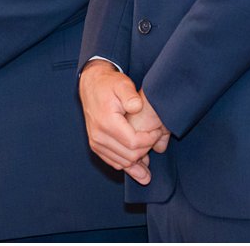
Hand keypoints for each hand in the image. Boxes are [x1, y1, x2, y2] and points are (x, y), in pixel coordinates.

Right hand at [79, 61, 166, 184]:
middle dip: (146, 150)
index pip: (134, 143)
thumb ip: (130, 95)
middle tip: (156, 140)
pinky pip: (114, 162)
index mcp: (107, 123)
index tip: (158, 131)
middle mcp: (99, 136)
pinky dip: (127, 165)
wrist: (91, 86)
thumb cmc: (110, 85)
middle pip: (129, 156)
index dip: (150, 140)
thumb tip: (137, 107)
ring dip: (137, 163)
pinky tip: (139, 164)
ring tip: (150, 156)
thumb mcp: (122, 84)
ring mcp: (96, 143)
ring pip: (122, 163)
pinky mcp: (96, 146)